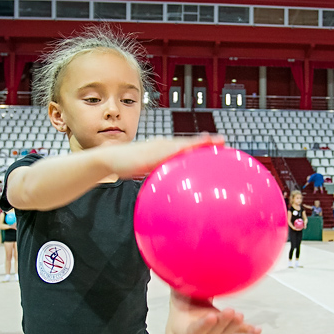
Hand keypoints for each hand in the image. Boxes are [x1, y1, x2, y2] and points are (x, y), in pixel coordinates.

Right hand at [107, 134, 223, 179]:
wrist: (109, 160)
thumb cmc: (127, 166)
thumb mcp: (146, 172)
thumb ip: (158, 179)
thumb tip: (169, 192)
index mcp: (164, 150)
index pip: (186, 147)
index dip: (202, 145)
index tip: (218, 146)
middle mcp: (163, 145)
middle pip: (188, 143)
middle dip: (206, 141)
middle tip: (224, 141)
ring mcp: (158, 148)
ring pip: (182, 144)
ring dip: (198, 142)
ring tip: (214, 141)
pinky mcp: (152, 153)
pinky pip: (170, 152)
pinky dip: (182, 151)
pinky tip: (192, 152)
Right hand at [165, 291, 260, 333]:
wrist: (186, 304)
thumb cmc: (178, 321)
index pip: (198, 331)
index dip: (204, 324)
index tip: (212, 317)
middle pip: (216, 329)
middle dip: (223, 320)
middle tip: (229, 311)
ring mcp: (219, 330)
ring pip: (228, 329)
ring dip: (235, 323)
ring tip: (239, 315)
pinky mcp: (229, 325)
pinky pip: (240, 330)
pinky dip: (249, 330)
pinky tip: (257, 331)